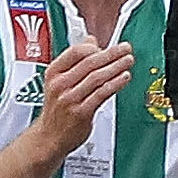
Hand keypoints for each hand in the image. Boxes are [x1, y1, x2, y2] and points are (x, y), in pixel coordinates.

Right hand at [38, 39, 131, 155]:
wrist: (49, 137)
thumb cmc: (57, 109)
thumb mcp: (59, 81)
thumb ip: (75, 60)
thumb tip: (90, 40)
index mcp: (53, 73)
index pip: (75, 52)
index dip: (94, 47)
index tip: (110, 45)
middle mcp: (60, 84)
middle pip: (89, 63)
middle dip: (111, 54)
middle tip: (126, 49)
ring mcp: (70, 98)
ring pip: (97, 77)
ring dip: (116, 67)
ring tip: (128, 61)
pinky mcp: (81, 112)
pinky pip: (101, 94)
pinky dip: (115, 84)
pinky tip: (124, 78)